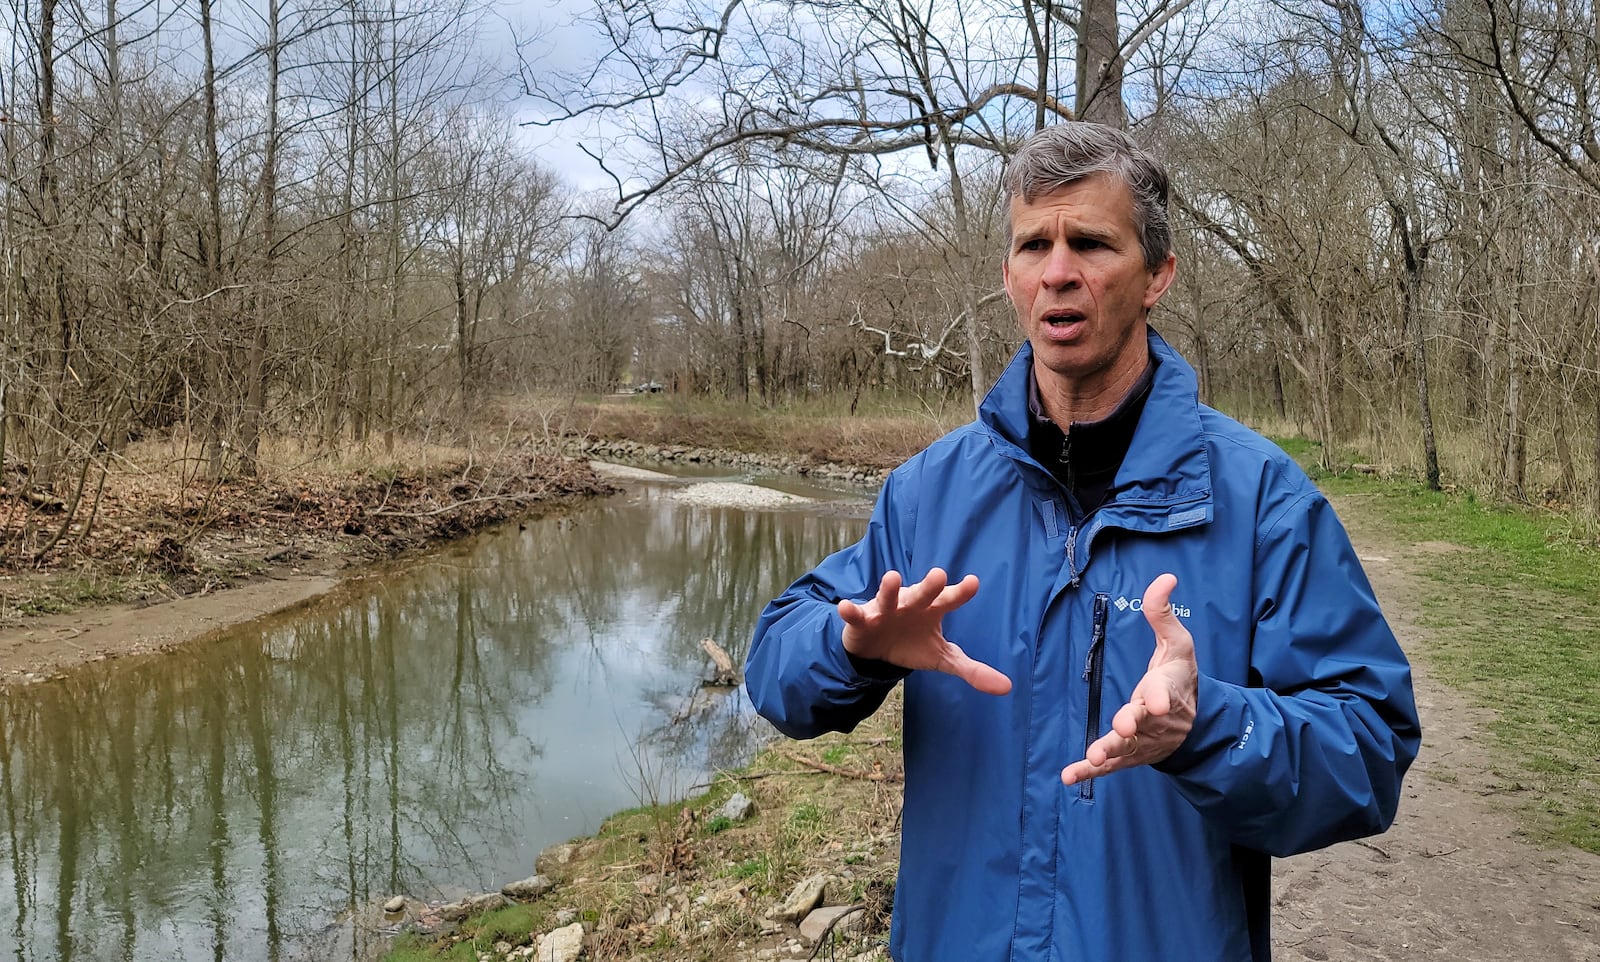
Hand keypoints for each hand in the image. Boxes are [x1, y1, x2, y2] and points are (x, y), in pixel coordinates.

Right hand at [839, 568, 1011, 694]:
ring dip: (889, 588)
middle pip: (922, 593)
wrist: (877, 649)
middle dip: (929, 585)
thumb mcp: (944, 658)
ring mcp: (886, 609)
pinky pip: (856, 614)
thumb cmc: (914, 644)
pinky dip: (850, 610)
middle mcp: (910, 603)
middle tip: (939, 575)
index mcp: (933, 610)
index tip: (973, 583)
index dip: (961, 592)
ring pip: (888, 596)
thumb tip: (1007, 688)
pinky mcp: (862, 620)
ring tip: (892, 577)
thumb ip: (972, 669)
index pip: (950, 599)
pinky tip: (845, 607)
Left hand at [1061, 572, 1197, 785]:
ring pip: (1125, 748)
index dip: (1159, 697)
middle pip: (1142, 723)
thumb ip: (1163, 613)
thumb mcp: (1177, 642)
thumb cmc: (1180, 676)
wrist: (1193, 722)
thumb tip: (1165, 577)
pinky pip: (1108, 766)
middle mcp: (1154, 720)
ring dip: (1109, 751)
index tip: (1155, 702)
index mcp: (1167, 690)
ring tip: (1093, 756)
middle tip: (1123, 725)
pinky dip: (1089, 773)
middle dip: (1132, 724)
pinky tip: (1068, 776)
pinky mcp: (1128, 756)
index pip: (1164, 693)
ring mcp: (1141, 741)